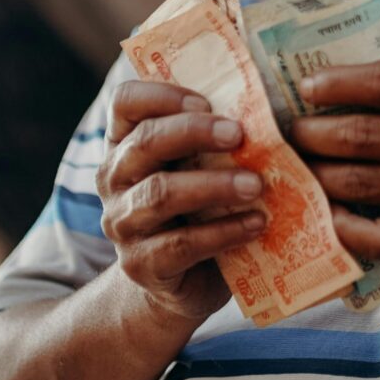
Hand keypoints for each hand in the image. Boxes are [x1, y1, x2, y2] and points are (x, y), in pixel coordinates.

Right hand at [96, 81, 264, 320]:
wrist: (183, 284)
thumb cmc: (199, 213)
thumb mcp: (199, 171)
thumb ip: (213, 142)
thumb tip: (265, 108)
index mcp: (125, 145)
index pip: (125, 102)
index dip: (162, 95)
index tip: (207, 102)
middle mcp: (115, 180)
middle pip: (145, 143)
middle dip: (194, 133)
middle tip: (240, 134)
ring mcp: (123, 224)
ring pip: (160, 194)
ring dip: (213, 185)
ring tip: (255, 184)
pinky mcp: (141, 264)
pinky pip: (182, 244)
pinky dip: (223, 232)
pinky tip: (256, 224)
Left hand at [290, 62, 379, 265]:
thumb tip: (312, 86)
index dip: (337, 83)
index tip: (304, 87)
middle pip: (360, 136)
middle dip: (312, 134)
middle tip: (291, 135)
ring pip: (355, 182)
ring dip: (315, 174)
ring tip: (297, 167)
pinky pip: (367, 233)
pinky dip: (335, 222)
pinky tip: (321, 210)